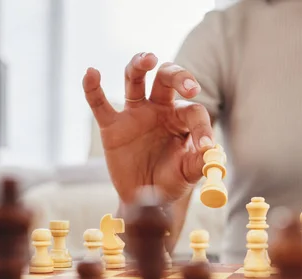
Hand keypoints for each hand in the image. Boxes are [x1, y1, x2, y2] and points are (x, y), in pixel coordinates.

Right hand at [82, 52, 214, 204]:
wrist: (146, 197)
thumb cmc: (171, 181)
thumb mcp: (188, 174)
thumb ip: (199, 163)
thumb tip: (210, 155)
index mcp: (181, 119)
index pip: (193, 112)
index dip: (201, 127)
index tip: (205, 146)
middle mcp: (159, 109)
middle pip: (166, 79)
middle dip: (179, 76)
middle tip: (189, 87)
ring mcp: (134, 114)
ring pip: (135, 79)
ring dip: (140, 64)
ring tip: (149, 59)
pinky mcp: (112, 126)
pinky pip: (99, 103)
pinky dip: (92, 88)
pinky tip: (91, 73)